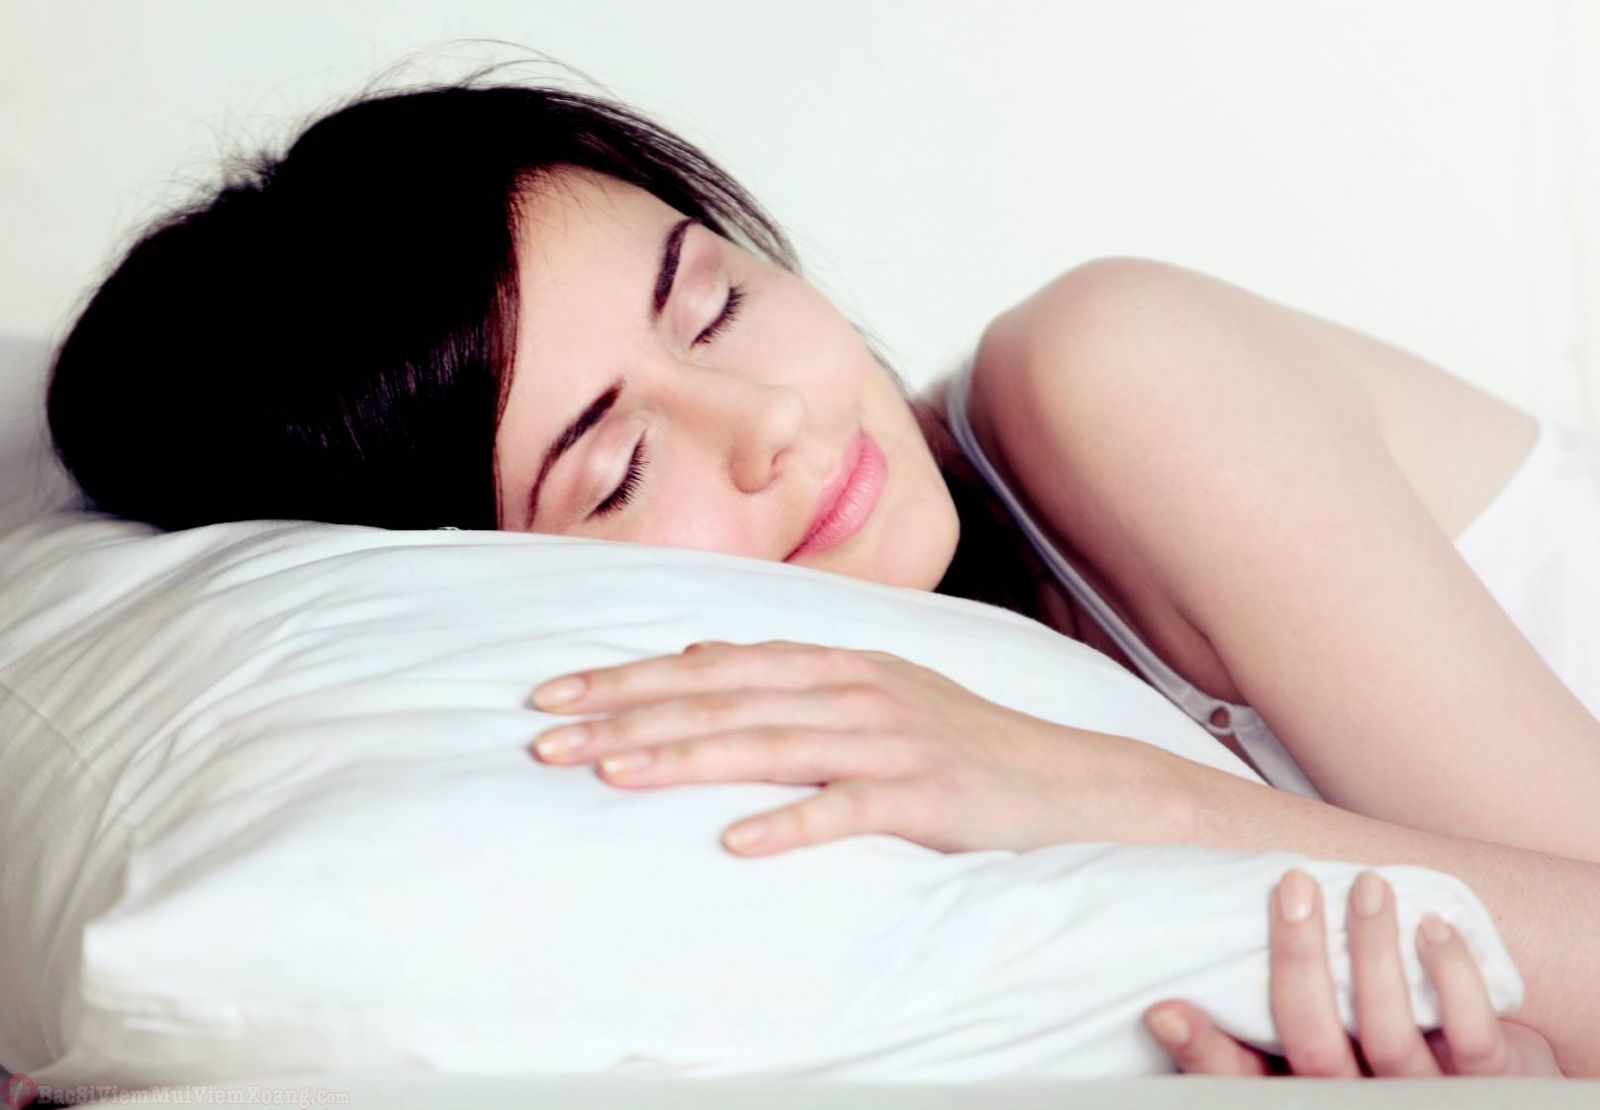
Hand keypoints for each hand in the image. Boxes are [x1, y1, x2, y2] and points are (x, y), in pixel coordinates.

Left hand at [526, 639, 1187, 856]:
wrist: (1065, 778)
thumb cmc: (955, 737)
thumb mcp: (869, 688)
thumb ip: (785, 669)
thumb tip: (699, 651)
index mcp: (833, 660)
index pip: (710, 662)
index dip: (628, 676)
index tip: (554, 692)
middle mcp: (851, 688)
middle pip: (722, 695)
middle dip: (628, 714)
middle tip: (547, 739)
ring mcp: (887, 738)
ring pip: (768, 741)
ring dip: (685, 756)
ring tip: (610, 773)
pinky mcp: (924, 793)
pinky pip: (848, 808)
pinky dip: (792, 823)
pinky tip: (737, 842)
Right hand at [1143, 868, 1562, 1076]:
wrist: (1492, 1096)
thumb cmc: (1389, 1057)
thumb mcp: (1329, 1044)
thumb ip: (1277, 1010)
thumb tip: (1192, 955)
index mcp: (1302, 1090)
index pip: (1237, 1079)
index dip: (1201, 1049)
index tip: (1165, 1007)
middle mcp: (1352, 1099)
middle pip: (1311, 1046)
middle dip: (1299, 963)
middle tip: (1295, 888)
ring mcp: (1421, 1098)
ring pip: (1387, 1037)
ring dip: (1374, 953)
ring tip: (1370, 886)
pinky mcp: (1487, 1085)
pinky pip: (1470, 1034)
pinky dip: (1452, 975)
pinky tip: (1433, 926)